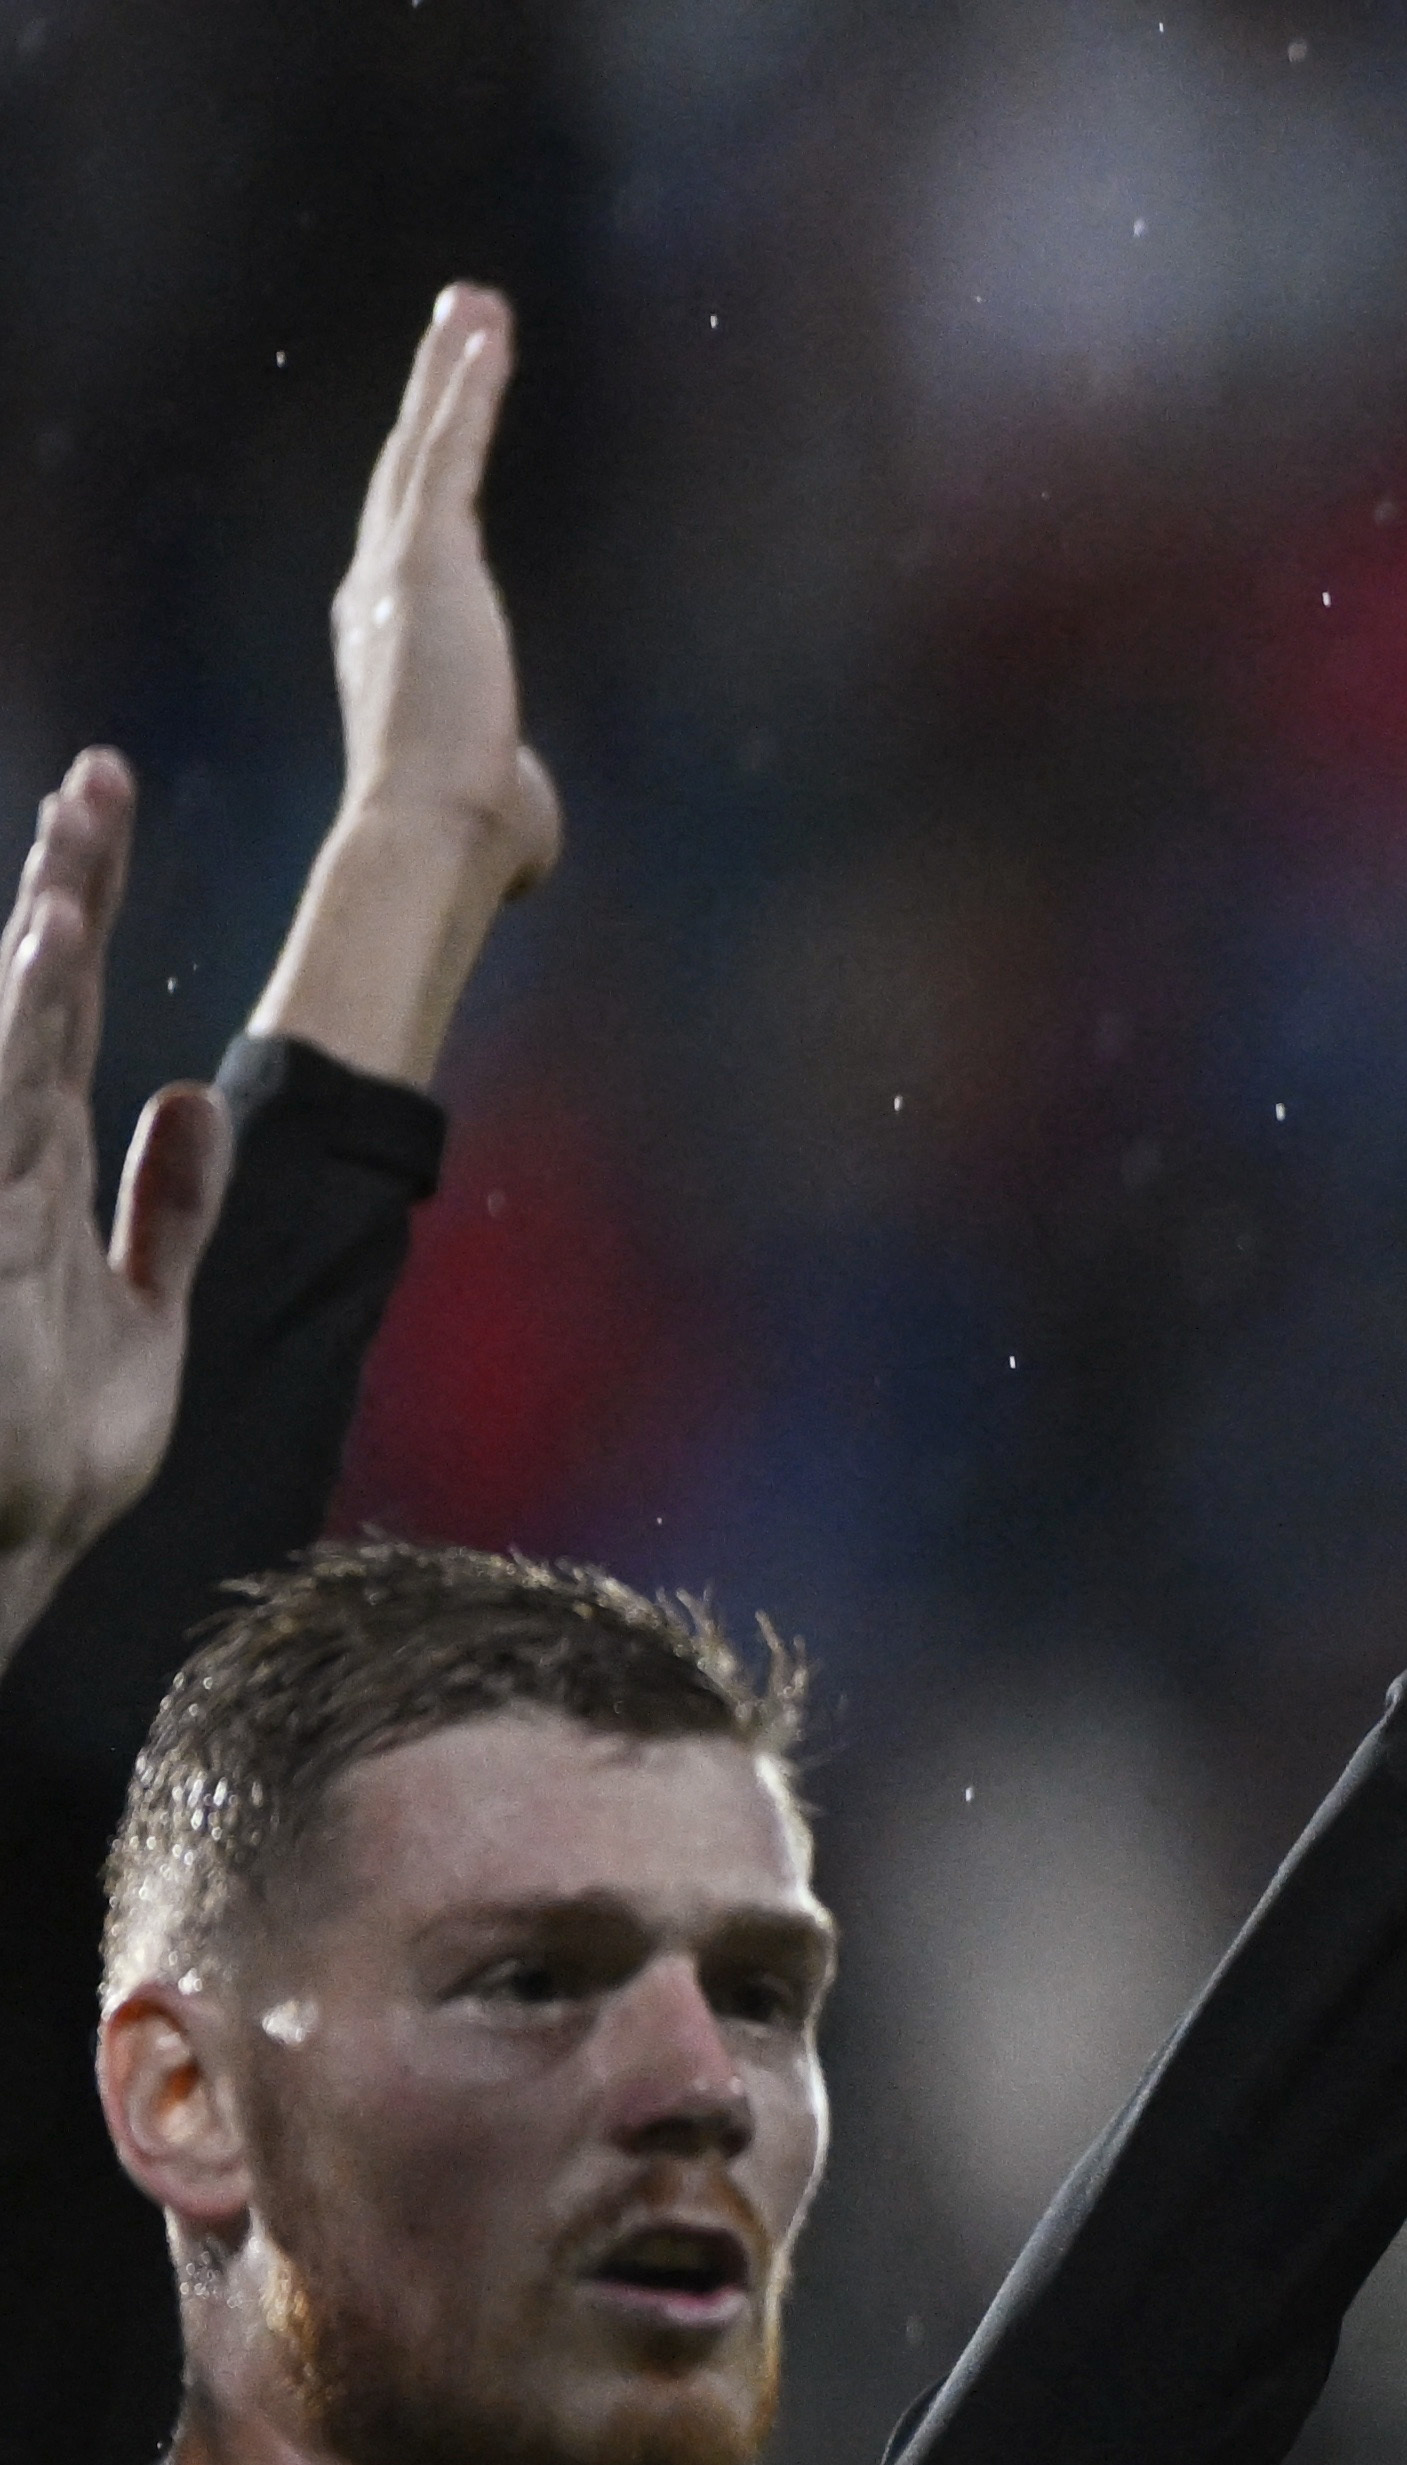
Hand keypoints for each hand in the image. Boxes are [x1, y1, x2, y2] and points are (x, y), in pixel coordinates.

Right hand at [0, 753, 227, 1660]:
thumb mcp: (148, 1314)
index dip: (85, 907)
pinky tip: (47, 973)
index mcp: (36, 1165)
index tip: (109, 804)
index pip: (65, 1010)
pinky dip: (18, 1044)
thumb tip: (194, 1098)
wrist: (14, 1546)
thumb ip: (165, 1207)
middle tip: (98, 782)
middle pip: (30, 997)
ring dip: (38, 961)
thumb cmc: (57, 1445)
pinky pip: (1, 1122)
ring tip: (75, 871)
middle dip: (64, 888)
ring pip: (5, 1048)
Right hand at [258, 285, 569, 1084]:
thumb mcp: (497, 805)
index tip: (437, 447)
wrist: (433, 830)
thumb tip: (523, 822)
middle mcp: (378, 592)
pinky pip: (449, 446)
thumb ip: (509, 790)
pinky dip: (464, 386)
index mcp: (393, 645)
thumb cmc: (469, 841)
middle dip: (432, 403)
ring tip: (473, 306)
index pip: (413, 547)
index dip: (424, 490)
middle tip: (453, 335)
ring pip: (425, 445)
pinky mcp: (427, 551)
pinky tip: (480, 330)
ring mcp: (398, 564)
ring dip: (450, 372)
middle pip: (408, 475)